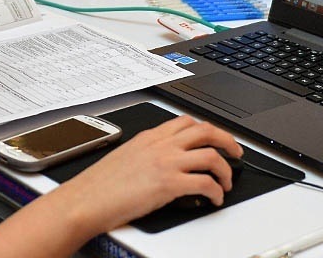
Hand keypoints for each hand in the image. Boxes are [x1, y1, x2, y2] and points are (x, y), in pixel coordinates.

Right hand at [50, 115, 241, 234]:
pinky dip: (216, 192)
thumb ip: (147, 152)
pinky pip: (205, 183)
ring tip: (226, 182)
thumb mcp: (125, 156)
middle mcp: (160, 145)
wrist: (86, 200)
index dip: (208, 129)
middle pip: (206, 131)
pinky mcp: (168, 185)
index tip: (216, 138)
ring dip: (226, 170)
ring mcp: (165, 163)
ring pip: (211, 155)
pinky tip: (214, 199)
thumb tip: (163, 162)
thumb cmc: (99, 185)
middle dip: (228, 141)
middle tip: (236, 154)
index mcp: (149, 137)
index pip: (186, 122)